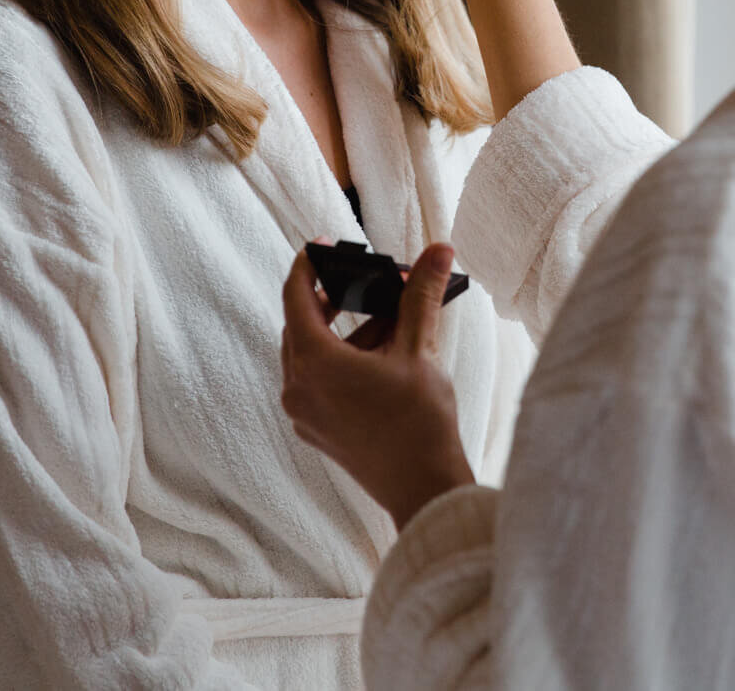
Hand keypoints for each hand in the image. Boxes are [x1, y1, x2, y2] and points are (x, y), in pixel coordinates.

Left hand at [280, 242, 475, 528]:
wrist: (424, 488)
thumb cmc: (420, 422)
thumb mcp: (420, 349)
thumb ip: (421, 295)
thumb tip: (438, 250)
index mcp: (313, 362)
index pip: (296, 295)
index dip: (309, 265)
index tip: (324, 246)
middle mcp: (297, 388)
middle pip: (302, 325)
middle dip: (335, 299)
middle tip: (365, 282)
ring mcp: (304, 413)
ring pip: (313, 354)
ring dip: (347, 332)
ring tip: (393, 322)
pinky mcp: (317, 430)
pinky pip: (319, 381)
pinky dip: (344, 361)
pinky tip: (385, 356)